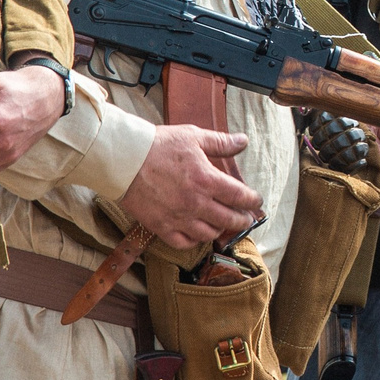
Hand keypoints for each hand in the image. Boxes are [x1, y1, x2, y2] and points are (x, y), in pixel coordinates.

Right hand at [120, 125, 260, 248]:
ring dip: (219, 230)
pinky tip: (197, 234)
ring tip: (222, 225)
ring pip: (208, 234)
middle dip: (242, 220)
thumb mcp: (192, 137)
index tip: (256, 201)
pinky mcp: (161, 227)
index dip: (252, 201)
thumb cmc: (158, 145)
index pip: (239, 196)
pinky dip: (194, 240)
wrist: (123, 160)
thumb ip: (220, 142)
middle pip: (228, 219)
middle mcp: (195, 203)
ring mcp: (178, 218)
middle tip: (246, 218)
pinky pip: (184, 243)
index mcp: (206, 180)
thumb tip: (243, 141)